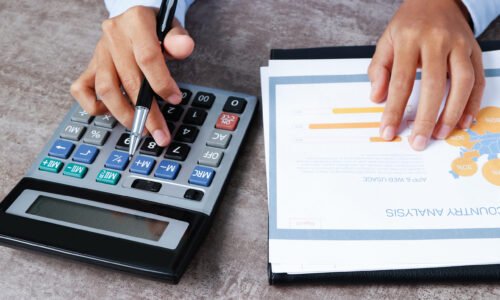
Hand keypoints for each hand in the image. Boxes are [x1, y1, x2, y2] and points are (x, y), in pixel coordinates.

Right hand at [70, 6, 194, 145]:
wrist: (135, 20)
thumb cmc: (156, 29)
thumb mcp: (172, 28)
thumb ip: (179, 40)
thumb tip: (185, 48)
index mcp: (136, 22)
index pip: (147, 58)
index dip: (162, 83)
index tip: (175, 100)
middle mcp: (114, 36)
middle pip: (129, 80)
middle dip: (147, 112)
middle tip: (160, 133)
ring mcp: (99, 52)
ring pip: (105, 89)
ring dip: (124, 115)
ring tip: (142, 130)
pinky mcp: (90, 65)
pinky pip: (81, 90)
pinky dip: (94, 107)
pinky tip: (113, 113)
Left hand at [368, 0, 484, 150]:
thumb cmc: (408, 24)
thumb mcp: (386, 40)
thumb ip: (378, 69)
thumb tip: (377, 98)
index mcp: (409, 39)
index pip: (400, 81)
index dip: (393, 109)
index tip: (387, 132)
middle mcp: (437, 40)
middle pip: (433, 84)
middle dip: (426, 118)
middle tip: (418, 141)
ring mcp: (459, 45)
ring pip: (462, 82)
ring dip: (452, 112)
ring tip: (441, 134)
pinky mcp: (474, 50)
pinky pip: (478, 79)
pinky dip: (472, 102)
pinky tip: (464, 121)